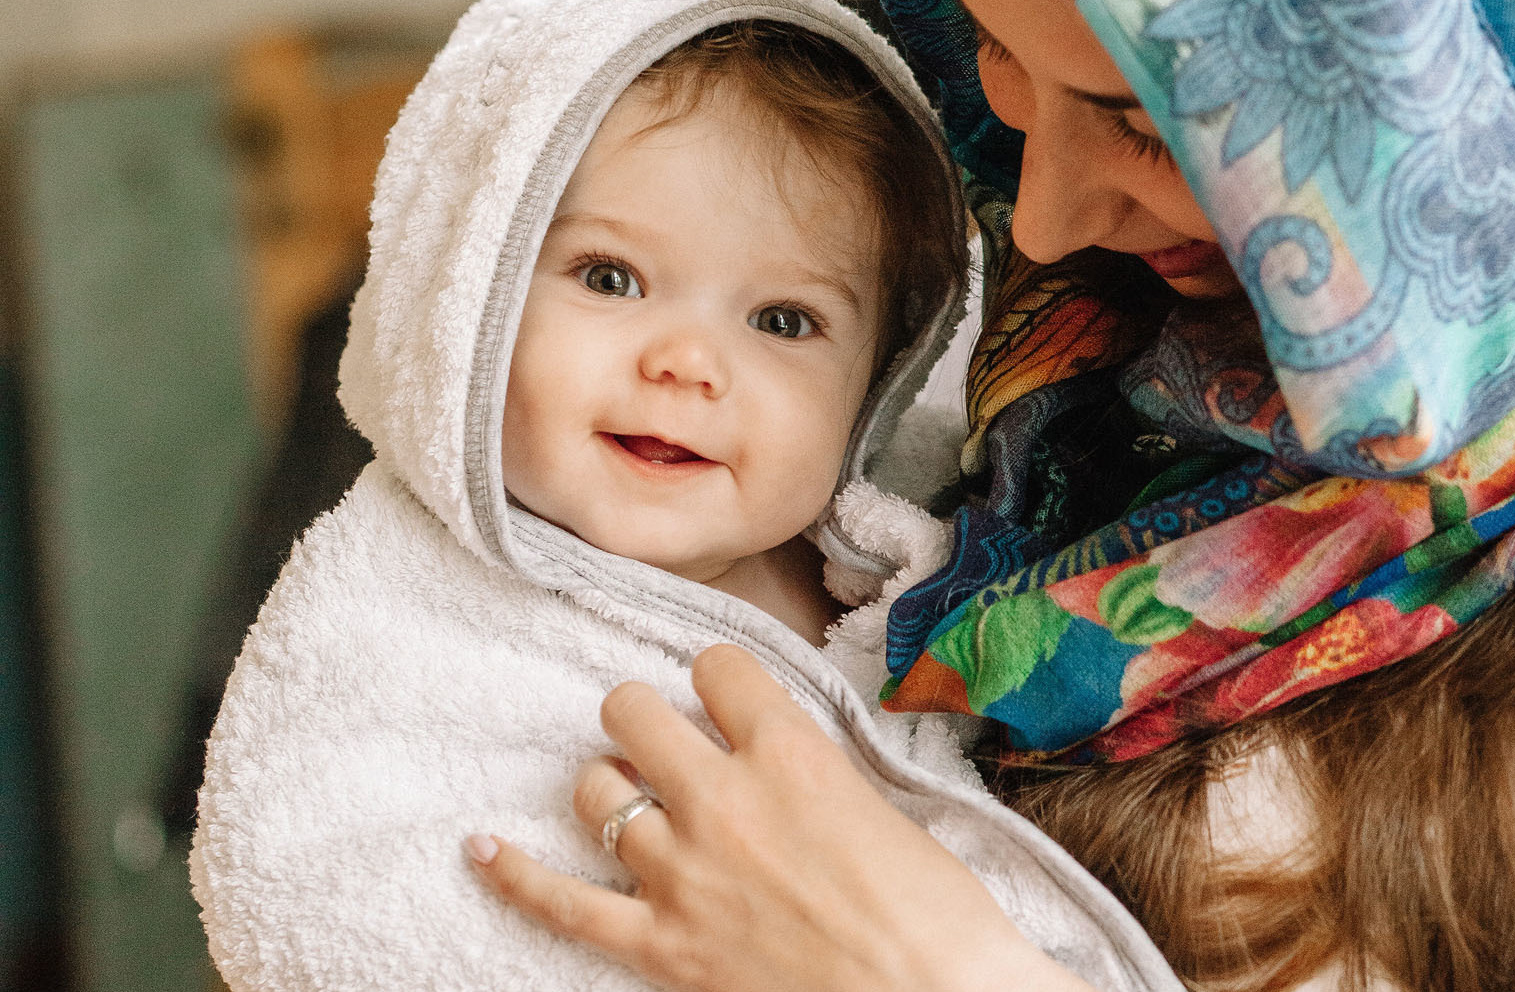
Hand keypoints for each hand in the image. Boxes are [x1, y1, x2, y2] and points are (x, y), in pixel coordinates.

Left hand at [467, 644, 1093, 991]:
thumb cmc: (936, 914)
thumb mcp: (879, 806)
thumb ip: (810, 770)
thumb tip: (772, 758)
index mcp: (789, 752)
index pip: (716, 666)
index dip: (718, 678)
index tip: (724, 698)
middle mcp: (722, 799)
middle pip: (632, 712)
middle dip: (643, 716)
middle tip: (663, 738)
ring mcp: (682, 873)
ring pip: (594, 789)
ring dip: (609, 785)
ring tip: (631, 794)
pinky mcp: (661, 944)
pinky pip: (561, 902)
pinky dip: (513, 875)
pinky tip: (480, 848)